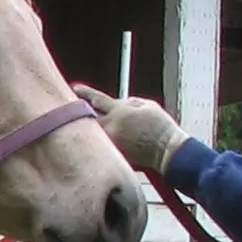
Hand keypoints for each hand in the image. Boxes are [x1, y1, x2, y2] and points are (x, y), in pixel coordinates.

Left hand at [74, 84, 189, 174]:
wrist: (167, 149)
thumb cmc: (161, 126)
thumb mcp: (148, 105)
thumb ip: (129, 102)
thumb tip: (117, 102)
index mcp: (120, 111)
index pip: (97, 99)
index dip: (85, 92)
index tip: (74, 87)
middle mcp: (111, 126)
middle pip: (87, 116)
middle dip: (82, 111)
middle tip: (76, 106)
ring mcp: (109, 141)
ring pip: (92, 131)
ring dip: (91, 126)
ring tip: (96, 124)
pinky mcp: (111, 153)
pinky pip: (100, 143)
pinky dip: (101, 138)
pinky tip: (106, 138)